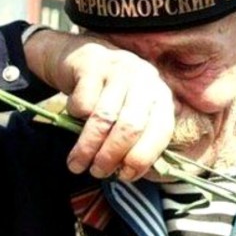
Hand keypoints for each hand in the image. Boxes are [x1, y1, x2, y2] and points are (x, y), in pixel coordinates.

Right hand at [25, 30, 173, 180]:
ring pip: (104, 119)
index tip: (125, 176)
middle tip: (98, 172)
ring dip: (88, 147)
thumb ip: (137, 141)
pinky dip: (75, 118)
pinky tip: (74, 119)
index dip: (143, 159)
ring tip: (78, 163)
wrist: (83, 59)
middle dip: (112, 156)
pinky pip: (83, 104)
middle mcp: (145, 81)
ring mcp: (119, 70)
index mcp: (160, 97)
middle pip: (131, 128)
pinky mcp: (92, 66)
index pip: (161, 132)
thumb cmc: (111, 98)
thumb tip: (127, 173)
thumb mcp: (132, 114)